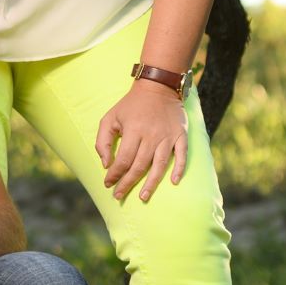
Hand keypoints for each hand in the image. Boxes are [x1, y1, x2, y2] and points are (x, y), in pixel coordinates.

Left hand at [95, 80, 189, 202]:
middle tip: (119, 196)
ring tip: (143, 197)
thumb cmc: (130, 105)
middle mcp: (151, 135)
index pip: (123, 159)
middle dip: (128, 183)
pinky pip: (182, 155)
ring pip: (159, 165)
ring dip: (151, 183)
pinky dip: (179, 169)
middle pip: (140, 166)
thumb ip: (103, 141)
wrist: (158, 87)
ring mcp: (168, 136)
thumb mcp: (110, 117)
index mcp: (133, 130)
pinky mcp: (181, 135)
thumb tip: (106, 164)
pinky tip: (174, 182)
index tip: (108, 184)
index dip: (115, 174)